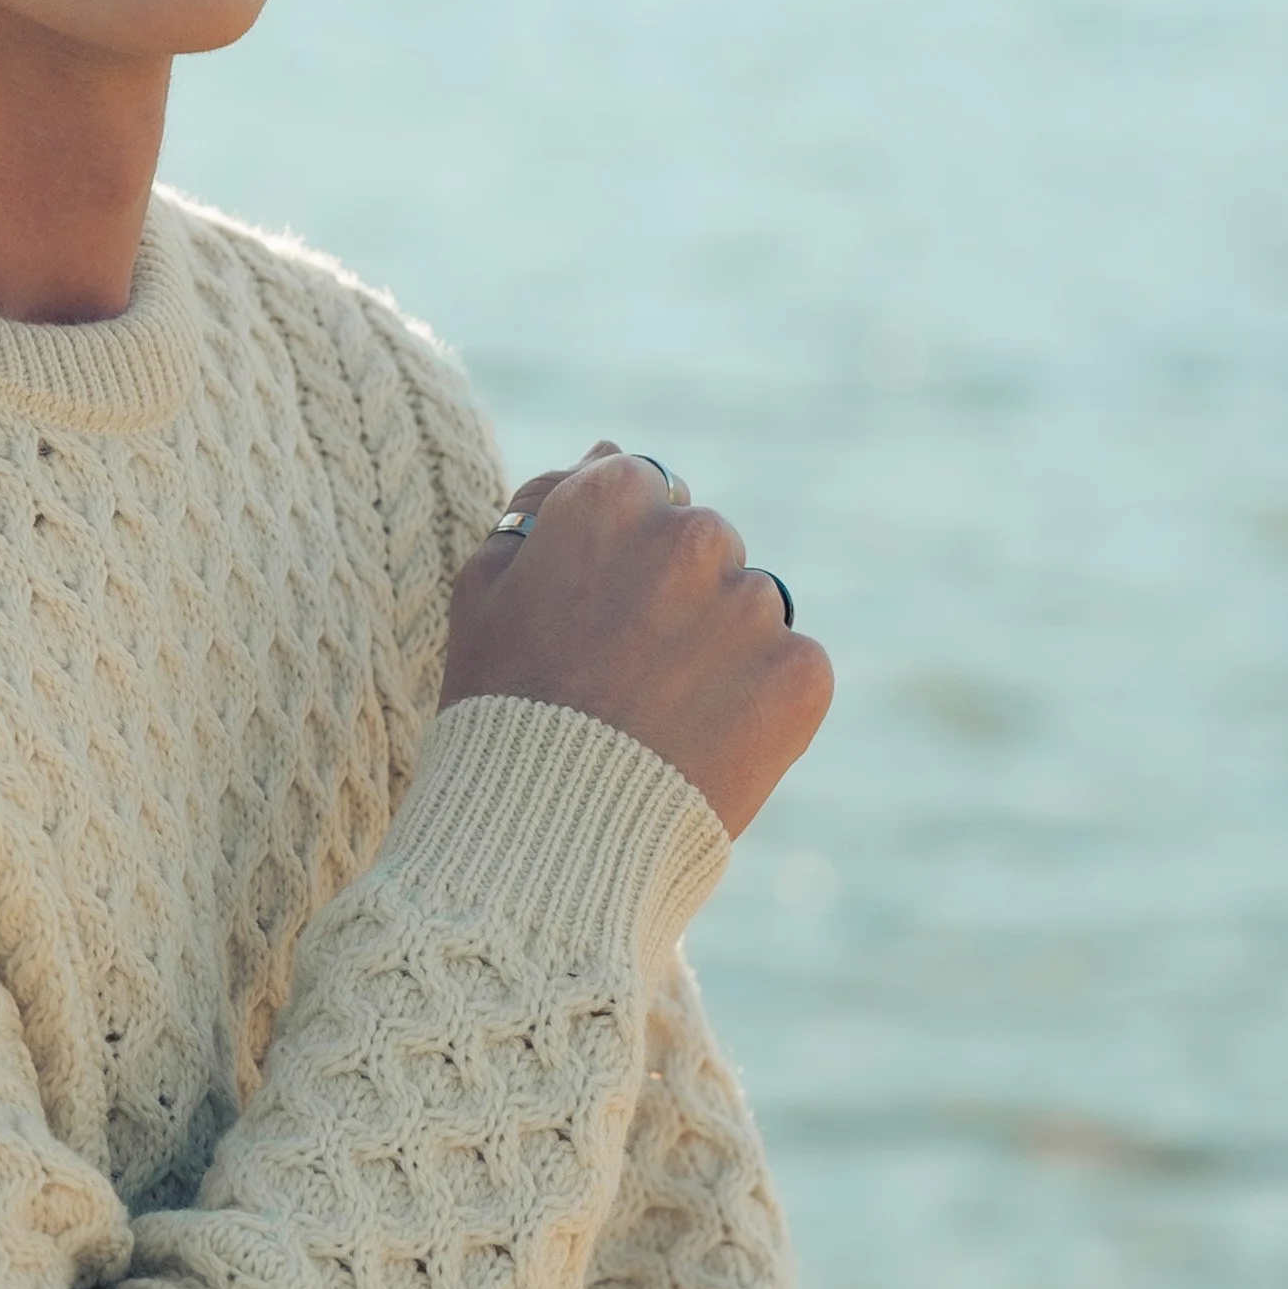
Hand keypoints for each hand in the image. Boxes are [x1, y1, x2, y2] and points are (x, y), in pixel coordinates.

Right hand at [440, 440, 830, 835]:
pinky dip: (761, 701)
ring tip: (662, 719)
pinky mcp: (801, 673)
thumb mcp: (486, 592)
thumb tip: (608, 450)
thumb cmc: (500, 711)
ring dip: (721, 647)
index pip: (641, 488)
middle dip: (677, 595)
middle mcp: (691, 535)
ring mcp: (752, 605)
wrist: (547, 838)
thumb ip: (544, 505)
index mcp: (610, 499)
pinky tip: (704, 744)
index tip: (594, 616)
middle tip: (625, 677)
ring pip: (751, 606)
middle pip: (703, 544)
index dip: (616, 556)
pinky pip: (792, 666)